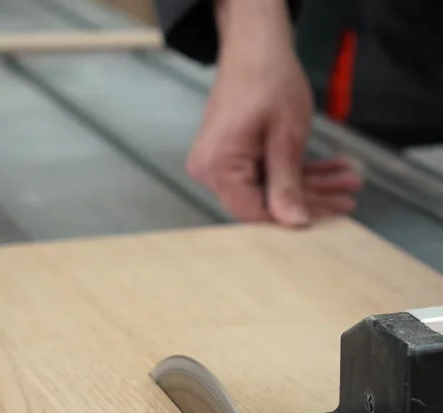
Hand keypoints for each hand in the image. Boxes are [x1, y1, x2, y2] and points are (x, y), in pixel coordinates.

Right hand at [187, 0, 361, 226]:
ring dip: (311, 184)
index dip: (292, 217)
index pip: (255, 212)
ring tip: (346, 181)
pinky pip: (266, 173)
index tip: (328, 213)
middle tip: (347, 198)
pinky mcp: (234, 157)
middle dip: (312, 197)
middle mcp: (211, 171)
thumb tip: (295, 223)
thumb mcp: (286, 136)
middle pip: (265, 201)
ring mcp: (221, 165)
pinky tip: (330, 171)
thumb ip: (287, 184)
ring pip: (271, 187)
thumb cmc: (267, 77)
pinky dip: (297, 171)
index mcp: (219, 167)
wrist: (254, 43)